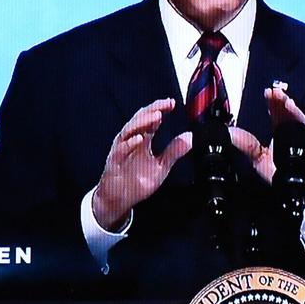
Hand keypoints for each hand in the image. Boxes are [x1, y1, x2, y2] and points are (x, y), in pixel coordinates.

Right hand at [92, 98, 191, 230]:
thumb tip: (190, 137)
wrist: (119, 199)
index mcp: (143, 140)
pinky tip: (139, 138)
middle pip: (140, 119)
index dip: (161, 109)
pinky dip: (130, 143)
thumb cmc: (136, 181)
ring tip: (156, 116)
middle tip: (166, 105)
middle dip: (153, 110)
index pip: (151, 119)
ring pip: (129, 130)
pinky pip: (121, 150)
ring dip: (143, 122)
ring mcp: (122, 149)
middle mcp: (131, 141)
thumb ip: (174, 151)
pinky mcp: (115, 161)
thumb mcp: (162, 166)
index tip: (172, 103)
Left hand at [229, 87, 304, 202]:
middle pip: (289, 113)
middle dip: (283, 102)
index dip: (272, 101)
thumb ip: (247, 146)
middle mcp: (294, 132)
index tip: (268, 92)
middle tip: (276, 93)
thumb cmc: (284, 172)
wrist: (304, 189)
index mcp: (281, 131)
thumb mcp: (260, 160)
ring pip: (302, 122)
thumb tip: (230, 134)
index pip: (276, 112)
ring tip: (288, 104)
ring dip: (296, 112)